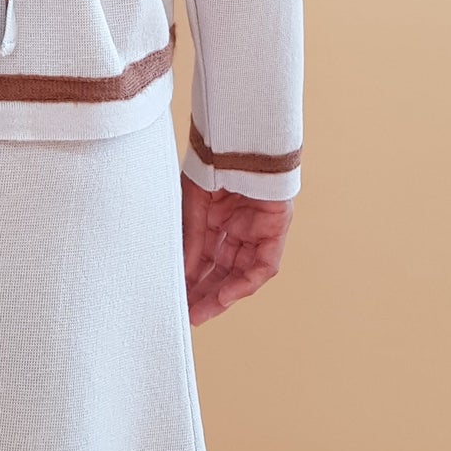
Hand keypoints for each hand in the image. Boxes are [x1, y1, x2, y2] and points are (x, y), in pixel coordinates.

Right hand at [181, 175, 292, 324]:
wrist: (241, 134)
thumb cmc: (213, 160)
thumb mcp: (193, 203)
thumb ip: (191, 238)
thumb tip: (184, 274)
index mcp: (214, 218)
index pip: (202, 259)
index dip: (190, 280)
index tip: (175, 302)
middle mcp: (236, 228)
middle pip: (221, 271)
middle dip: (204, 295)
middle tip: (187, 316)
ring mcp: (256, 230)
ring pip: (240, 273)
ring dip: (221, 294)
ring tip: (201, 313)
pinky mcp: (275, 230)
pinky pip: (262, 265)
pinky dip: (245, 283)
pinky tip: (225, 296)